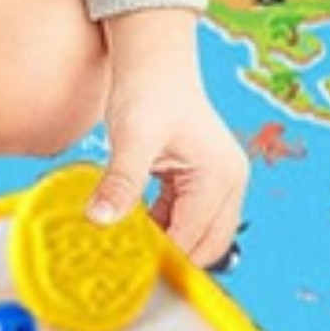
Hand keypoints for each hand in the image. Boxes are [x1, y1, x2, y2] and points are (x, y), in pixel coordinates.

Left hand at [86, 15, 249, 266]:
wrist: (153, 61)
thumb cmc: (148, 89)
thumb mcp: (132, 137)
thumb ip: (120, 182)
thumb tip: (100, 219)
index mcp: (220, 177)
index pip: (191, 238)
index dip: (159, 258)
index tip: (124, 269)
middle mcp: (229, 183)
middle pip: (205, 247)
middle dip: (168, 258)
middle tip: (125, 265)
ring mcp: (220, 184)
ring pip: (195, 237)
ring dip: (163, 243)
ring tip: (124, 247)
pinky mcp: (203, 182)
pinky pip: (185, 220)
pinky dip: (161, 227)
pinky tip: (130, 225)